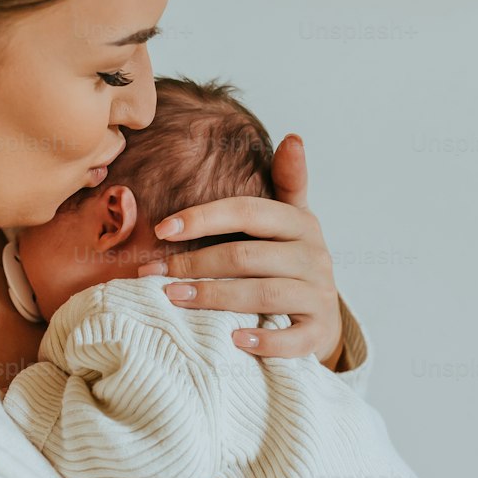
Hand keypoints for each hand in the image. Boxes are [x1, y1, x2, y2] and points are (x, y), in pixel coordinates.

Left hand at [136, 134, 343, 362]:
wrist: (324, 319)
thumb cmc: (293, 264)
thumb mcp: (294, 222)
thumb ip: (289, 182)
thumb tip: (293, 137)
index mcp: (301, 223)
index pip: (247, 211)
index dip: (203, 218)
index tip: (162, 229)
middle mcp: (314, 256)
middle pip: (246, 255)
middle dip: (195, 264)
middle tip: (152, 273)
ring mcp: (318, 295)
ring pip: (263, 293)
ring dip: (214, 297)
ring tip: (173, 299)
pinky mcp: (319, 332)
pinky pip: (293, 338)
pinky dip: (264, 341)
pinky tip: (233, 340)